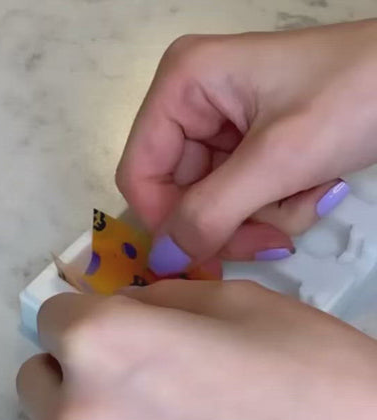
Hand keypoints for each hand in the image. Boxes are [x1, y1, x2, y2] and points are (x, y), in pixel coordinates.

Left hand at [1, 282, 376, 419]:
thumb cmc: (306, 367)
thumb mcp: (230, 302)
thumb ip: (152, 303)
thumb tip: (116, 311)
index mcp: (102, 344)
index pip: (51, 316)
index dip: (86, 315)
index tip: (113, 325)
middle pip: (33, 381)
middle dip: (73, 370)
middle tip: (127, 378)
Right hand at [116, 19, 376, 272]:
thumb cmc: (354, 96)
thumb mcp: (277, 159)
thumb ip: (212, 212)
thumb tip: (162, 258)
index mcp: (183, 85)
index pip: (141, 172)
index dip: (165, 222)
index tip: (202, 259)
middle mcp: (193, 103)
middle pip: (180, 193)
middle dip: (229, 222)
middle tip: (272, 239)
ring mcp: (222, 125)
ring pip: (215, 202)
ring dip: (262, 216)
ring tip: (307, 198)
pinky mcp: (250, 144)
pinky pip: (243, 196)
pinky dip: (278, 205)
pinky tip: (313, 189)